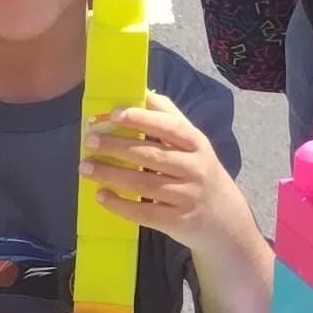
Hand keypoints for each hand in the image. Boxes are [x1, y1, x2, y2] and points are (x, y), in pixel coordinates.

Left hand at [83, 100, 228, 245]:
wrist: (226, 221)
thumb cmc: (201, 173)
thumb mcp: (195, 144)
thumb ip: (170, 117)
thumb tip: (143, 91)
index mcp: (197, 144)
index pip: (170, 127)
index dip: (142, 119)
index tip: (114, 114)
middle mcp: (195, 169)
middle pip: (152, 155)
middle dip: (117, 146)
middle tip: (90, 140)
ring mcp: (187, 197)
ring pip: (144, 183)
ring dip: (111, 174)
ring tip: (85, 168)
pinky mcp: (177, 222)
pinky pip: (144, 212)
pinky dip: (119, 205)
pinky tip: (101, 195)